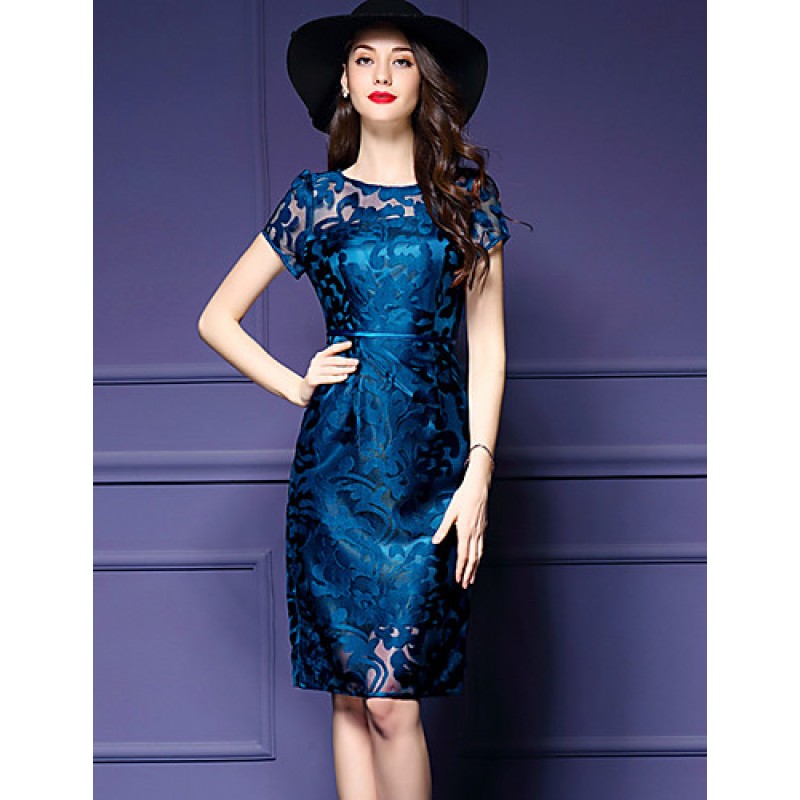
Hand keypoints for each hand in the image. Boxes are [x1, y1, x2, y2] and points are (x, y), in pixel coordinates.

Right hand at [299, 340, 358, 404]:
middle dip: (346, 361)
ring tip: (353, 369)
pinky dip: (336, 378)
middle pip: (333, 360)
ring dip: (343, 369)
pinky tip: (344, 377)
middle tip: (356, 362)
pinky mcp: (312, 380)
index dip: (341, 346)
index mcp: (319, 357)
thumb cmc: (318, 378)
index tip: (350, 344)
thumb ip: (334, 364)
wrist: (303, 391)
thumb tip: (350, 362)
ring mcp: (313, 371)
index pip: (331, 349)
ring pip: (331, 369)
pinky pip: (326, 378)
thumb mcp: (324, 369)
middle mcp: (316, 362)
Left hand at [431, 471, 488, 588]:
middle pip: (473, 559)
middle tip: (465, 584)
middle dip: (469, 573)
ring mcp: (481, 531)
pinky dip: (479, 556)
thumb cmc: (463, 497)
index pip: (463, 556)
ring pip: (479, 554)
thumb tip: (434, 541)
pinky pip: (482, 546)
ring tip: (472, 577)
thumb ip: (443, 528)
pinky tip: (477, 559)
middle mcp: (475, 533)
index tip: (458, 580)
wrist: (478, 487)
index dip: (461, 569)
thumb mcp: (450, 512)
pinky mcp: (483, 527)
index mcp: (465, 531)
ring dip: (475, 567)